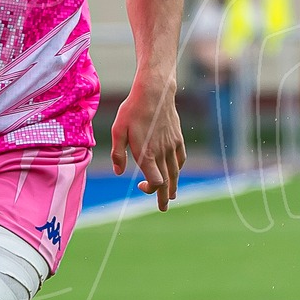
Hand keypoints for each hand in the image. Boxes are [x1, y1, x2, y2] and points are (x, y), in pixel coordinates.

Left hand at [112, 71, 183, 210]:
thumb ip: (118, 154)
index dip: (151, 190)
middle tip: (163, 208)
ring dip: (174, 186)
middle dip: (165, 197)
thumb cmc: (133, 110)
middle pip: (168, 182)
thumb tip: (119, 172)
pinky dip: (178, 168)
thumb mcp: (118, 131)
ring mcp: (172, 146)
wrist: (155, 92)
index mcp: (147, 154)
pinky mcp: (178, 138)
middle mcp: (162, 153)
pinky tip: (175, 171)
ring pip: (176, 172)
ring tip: (172, 195)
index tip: (141, 186)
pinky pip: (181, 159)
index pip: (156, 182)